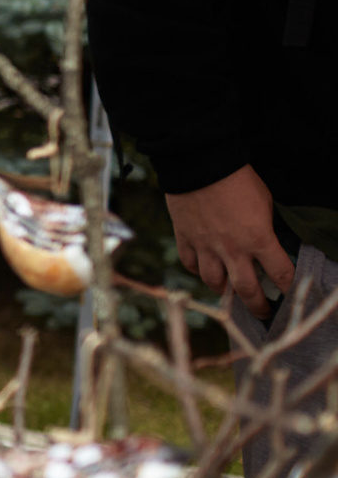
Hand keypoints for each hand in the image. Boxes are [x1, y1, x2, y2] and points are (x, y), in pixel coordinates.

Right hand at [168, 164, 290, 319]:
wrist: (200, 164)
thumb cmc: (238, 180)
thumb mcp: (265, 203)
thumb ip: (264, 229)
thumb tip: (265, 244)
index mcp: (258, 240)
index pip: (281, 274)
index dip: (290, 288)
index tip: (292, 295)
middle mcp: (232, 250)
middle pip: (247, 290)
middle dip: (258, 306)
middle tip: (263, 313)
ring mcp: (206, 246)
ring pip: (214, 282)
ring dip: (224, 290)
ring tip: (229, 290)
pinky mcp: (184, 238)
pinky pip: (190, 264)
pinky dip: (197, 270)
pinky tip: (204, 269)